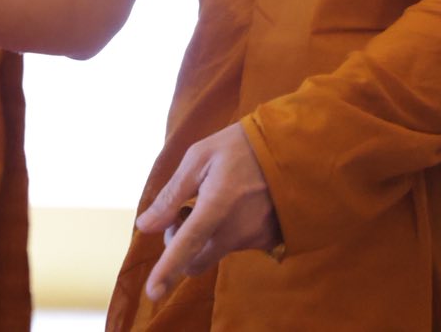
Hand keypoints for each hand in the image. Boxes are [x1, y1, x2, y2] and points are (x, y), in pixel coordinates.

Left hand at [135, 120, 281, 302]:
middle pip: (196, 261)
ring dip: (206, 235)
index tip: (153, 293)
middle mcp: (237, 231)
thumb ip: (171, 194)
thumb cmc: (241, 147)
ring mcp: (256, 239)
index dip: (167, 270)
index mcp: (216, 206)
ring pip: (217, 251)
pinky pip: (238, 244)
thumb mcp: (199, 157)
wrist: (295, 150)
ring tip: (216, 198)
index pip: (186, 245)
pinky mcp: (270, 241)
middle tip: (183, 213)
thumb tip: (145, 225)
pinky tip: (237, 205)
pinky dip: (228, 232)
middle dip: (181, 246)